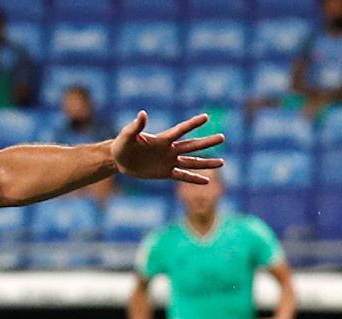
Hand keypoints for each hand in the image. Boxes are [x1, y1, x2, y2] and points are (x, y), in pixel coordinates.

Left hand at [111, 112, 225, 183]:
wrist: (118, 160)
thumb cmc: (122, 145)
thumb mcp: (127, 136)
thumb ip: (135, 127)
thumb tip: (142, 114)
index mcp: (162, 139)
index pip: (180, 130)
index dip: (192, 124)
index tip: (206, 117)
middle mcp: (169, 149)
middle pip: (191, 146)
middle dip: (207, 142)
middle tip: (222, 137)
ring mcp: (168, 161)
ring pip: (191, 162)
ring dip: (206, 163)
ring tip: (222, 163)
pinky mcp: (165, 173)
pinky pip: (182, 176)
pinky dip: (193, 179)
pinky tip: (206, 181)